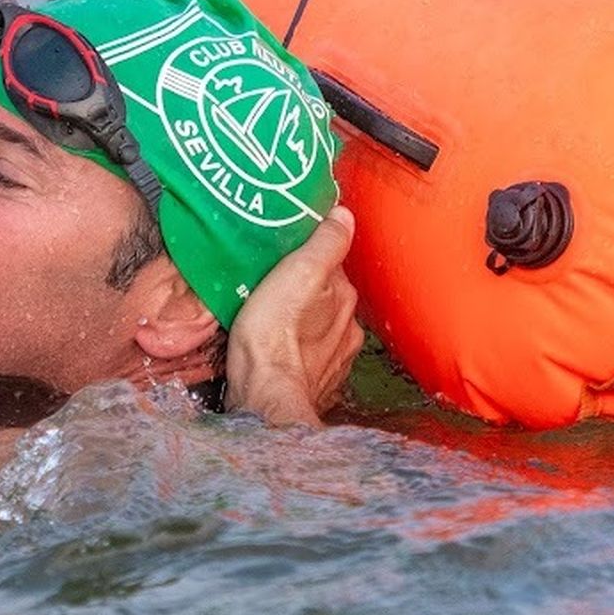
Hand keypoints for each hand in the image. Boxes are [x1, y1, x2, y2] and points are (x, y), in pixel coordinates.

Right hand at [226, 205, 363, 425]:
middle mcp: (348, 330)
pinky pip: (310, 358)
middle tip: (274, 284)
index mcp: (345, 299)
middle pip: (329, 299)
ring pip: (321, 330)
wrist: (265, 398)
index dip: (308, 257)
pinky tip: (278, 349)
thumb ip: (326, 242)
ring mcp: (334, 360)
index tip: (286, 254)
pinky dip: (298, 351)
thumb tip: (344, 216)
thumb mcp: (298, 272)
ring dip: (303, 323)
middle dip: (307, 292)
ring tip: (272, 317)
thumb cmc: (274, 336)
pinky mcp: (316, 384)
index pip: (332, 266)